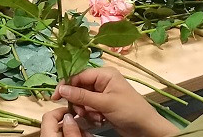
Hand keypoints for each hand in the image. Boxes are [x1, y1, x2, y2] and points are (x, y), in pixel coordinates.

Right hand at [42, 68, 177, 136]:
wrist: (146, 128)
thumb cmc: (129, 111)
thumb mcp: (105, 103)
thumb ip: (82, 96)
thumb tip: (61, 88)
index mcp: (105, 74)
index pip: (79, 75)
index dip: (67, 85)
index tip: (55, 96)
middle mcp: (103, 81)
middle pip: (80, 88)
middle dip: (79, 102)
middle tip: (82, 113)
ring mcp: (103, 94)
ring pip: (83, 100)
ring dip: (86, 110)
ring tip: (95, 118)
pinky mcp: (104, 105)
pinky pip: (90, 108)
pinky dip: (91, 115)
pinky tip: (99, 120)